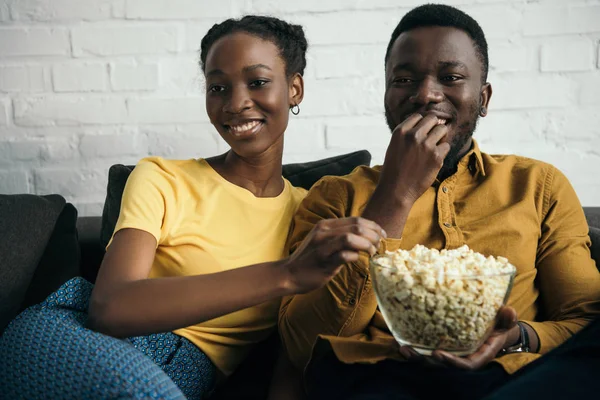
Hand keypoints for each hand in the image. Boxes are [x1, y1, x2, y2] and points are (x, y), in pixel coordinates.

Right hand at [284, 217, 385, 293]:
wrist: (289, 274)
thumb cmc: (311, 260)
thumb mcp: (324, 241)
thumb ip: (341, 237)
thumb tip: (364, 237)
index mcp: (326, 225)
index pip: (356, 219)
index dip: (373, 226)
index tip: (381, 234)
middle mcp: (324, 232)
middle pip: (357, 226)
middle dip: (373, 235)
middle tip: (379, 246)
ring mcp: (323, 246)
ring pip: (352, 237)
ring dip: (367, 245)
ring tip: (372, 252)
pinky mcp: (323, 261)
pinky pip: (345, 255)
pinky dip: (356, 256)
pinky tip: (358, 260)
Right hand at [379, 113, 450, 203]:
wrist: (396, 191)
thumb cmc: (394, 169)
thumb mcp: (394, 146)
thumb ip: (407, 133)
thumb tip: (427, 122)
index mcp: (401, 131)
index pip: (418, 116)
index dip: (421, 124)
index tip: (421, 133)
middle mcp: (413, 135)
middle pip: (432, 119)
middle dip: (433, 127)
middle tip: (430, 139)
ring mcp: (426, 145)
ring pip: (443, 129)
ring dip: (440, 137)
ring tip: (433, 148)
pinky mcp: (437, 157)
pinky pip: (447, 146)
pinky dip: (442, 152)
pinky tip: (433, 160)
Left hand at [399, 306, 518, 369]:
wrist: (495, 327)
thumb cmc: (500, 325)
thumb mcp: (506, 321)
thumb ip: (507, 318)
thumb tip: (508, 311)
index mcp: (479, 355)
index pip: (466, 365)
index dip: (452, 363)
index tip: (439, 354)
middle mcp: (463, 357)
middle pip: (442, 366)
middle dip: (426, 361)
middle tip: (411, 352)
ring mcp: (452, 353)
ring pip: (431, 360)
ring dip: (416, 356)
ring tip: (401, 348)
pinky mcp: (442, 346)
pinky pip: (427, 350)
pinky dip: (415, 346)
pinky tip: (400, 340)